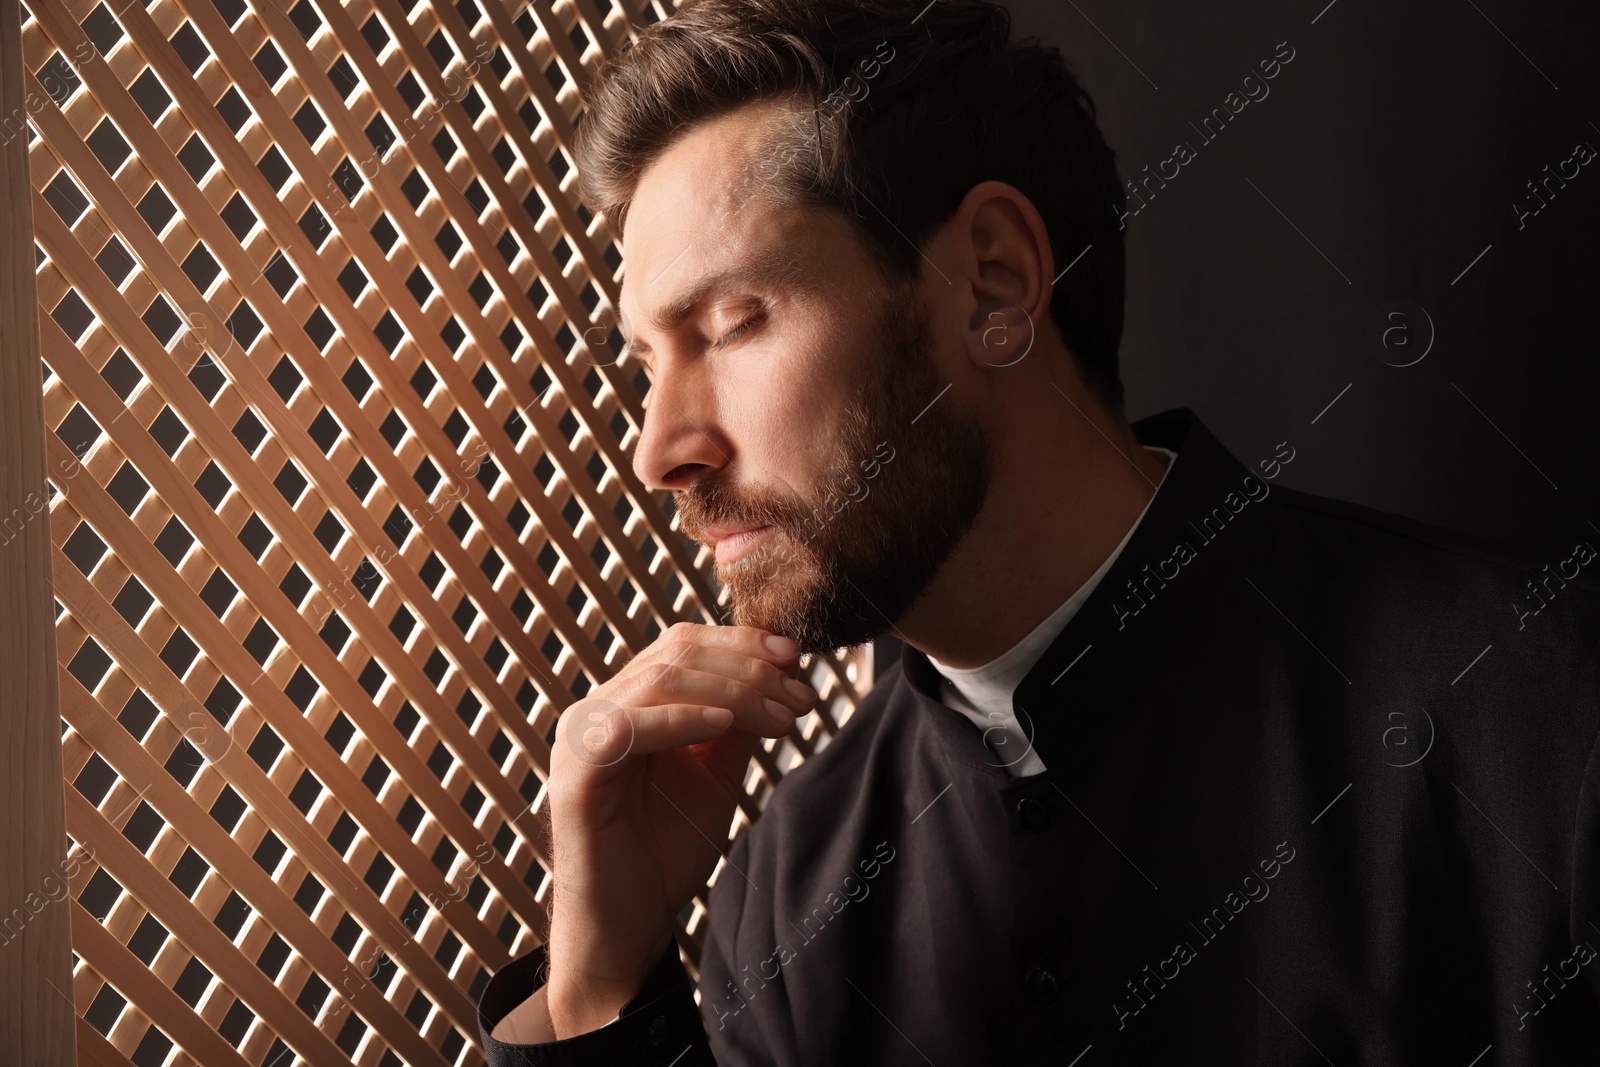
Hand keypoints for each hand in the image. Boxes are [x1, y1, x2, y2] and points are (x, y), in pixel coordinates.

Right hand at [542, 623, 816, 1037]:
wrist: (627, 928)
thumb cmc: (665, 853)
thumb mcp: (715, 776)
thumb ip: (735, 725)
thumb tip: (777, 674)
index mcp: (627, 704)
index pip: (682, 645)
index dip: (741, 643)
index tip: (797, 658)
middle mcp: (598, 711)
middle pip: (675, 654)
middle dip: (749, 669)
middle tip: (802, 697)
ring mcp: (581, 739)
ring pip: (659, 681)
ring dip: (732, 692)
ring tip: (782, 718)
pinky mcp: (576, 776)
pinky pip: (626, 728)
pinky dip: (680, 719)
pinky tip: (725, 724)